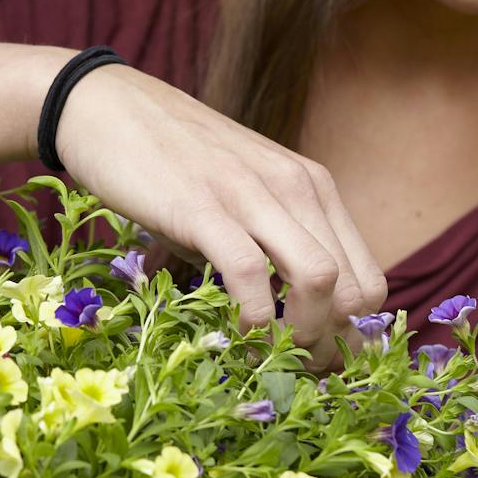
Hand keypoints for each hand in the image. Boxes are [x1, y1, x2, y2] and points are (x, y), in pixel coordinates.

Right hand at [53, 62, 388, 371]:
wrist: (107, 107)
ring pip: (319, 279)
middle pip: (356, 288)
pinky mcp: (204, 207)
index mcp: (313, 187)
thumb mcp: (241, 194)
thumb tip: (287, 312)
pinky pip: (251, 275)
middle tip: (293, 369)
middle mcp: (297, 187)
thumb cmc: (171, 162)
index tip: (318, 362)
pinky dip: (250, 319)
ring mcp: (252, 195)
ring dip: (300, 336)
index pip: (369, 278)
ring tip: (268, 357)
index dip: (352, 336)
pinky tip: (233, 335)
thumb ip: (270, 241)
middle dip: (332, 345)